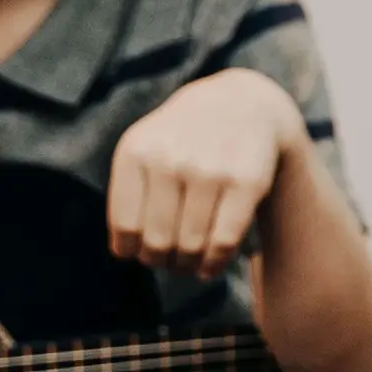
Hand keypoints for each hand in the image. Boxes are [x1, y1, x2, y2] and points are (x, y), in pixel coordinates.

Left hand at [108, 68, 298, 277]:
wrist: (243, 104)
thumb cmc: (184, 138)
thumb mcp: (146, 148)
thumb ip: (128, 194)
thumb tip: (126, 252)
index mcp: (136, 151)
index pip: (125, 227)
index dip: (133, 251)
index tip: (141, 253)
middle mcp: (170, 159)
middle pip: (157, 242)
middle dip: (162, 261)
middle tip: (170, 262)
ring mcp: (210, 170)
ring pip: (191, 246)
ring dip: (189, 266)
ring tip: (190, 265)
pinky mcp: (246, 183)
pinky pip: (224, 242)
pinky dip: (215, 264)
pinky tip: (210, 266)